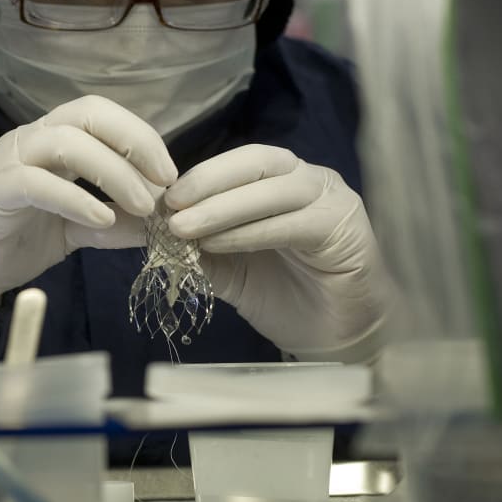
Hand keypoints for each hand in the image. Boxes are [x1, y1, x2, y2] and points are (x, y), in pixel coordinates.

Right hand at [0, 95, 177, 313]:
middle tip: (165, 181)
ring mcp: (10, 161)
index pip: (103, 116)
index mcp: (53, 142)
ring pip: (68, 141)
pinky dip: (77, 198)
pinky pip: (38, 182)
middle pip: (89, 113)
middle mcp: (33, 140)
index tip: (171, 177)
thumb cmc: (11, 240)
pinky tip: (103, 219)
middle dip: (135, 141)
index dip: (141, 137)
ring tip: (143, 206)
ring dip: (114, 171)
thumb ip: (113, 224)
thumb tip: (161, 224)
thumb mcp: (74, 231)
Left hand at [164, 144, 392, 360]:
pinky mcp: (344, 228)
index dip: (200, 175)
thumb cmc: (287, 299)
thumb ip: (201, 248)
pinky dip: (250, 232)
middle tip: (170, 205)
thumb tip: (157, 231)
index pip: (240, 163)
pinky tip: (217, 244)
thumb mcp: (232, 271)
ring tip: (184, 227)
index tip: (162, 198)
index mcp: (283, 182)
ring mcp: (331, 200)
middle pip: (257, 162)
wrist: (337, 339)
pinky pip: (290, 223)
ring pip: (272, 189)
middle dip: (208, 181)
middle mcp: (310, 181)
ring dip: (223, 207)